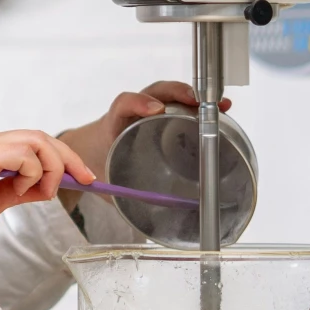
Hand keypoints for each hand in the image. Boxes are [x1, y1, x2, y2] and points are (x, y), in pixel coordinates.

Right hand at [0, 130, 94, 243]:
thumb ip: (16, 191)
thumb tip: (44, 188)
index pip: (32, 143)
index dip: (61, 158)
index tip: (83, 178)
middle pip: (40, 137)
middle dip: (69, 159)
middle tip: (88, 179)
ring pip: (37, 141)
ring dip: (52, 168)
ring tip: (41, 193)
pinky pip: (25, 154)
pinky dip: (33, 174)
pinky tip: (18, 192)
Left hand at [54, 81, 221, 206]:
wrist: (87, 152)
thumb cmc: (97, 167)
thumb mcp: (106, 182)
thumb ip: (122, 195)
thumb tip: (154, 218)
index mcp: (112, 124)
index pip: (123, 104)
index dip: (139, 102)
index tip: (157, 109)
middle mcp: (132, 112)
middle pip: (154, 92)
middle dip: (177, 93)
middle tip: (198, 103)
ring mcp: (147, 109)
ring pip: (170, 95)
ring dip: (195, 98)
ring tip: (221, 106)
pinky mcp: (160, 113)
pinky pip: (179, 105)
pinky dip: (199, 106)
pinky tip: (221, 111)